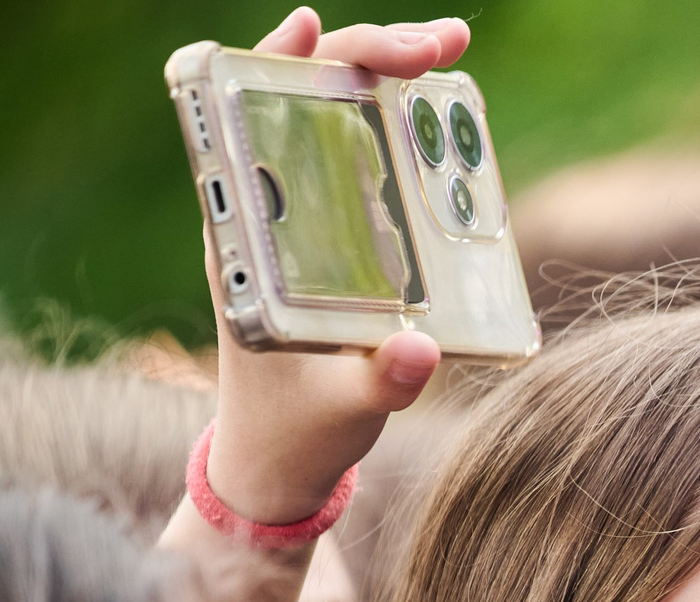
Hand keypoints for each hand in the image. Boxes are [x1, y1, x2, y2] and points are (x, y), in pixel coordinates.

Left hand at [198, 9, 470, 523]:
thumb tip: (424, 350)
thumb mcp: (342, 407)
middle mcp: (272, 214)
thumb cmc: (298, 429)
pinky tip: (451, 120)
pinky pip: (376, 169)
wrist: (281, 461)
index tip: (317, 29)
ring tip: (452, 61)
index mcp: (247, 239)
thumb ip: (383, 382)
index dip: (277, 64)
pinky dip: (412, 135)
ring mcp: (310, 222)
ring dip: (396, 86)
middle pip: (309, 105)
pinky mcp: (345, 242)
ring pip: (345, 127)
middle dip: (369, 57)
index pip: (247, 122)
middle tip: (440, 46)